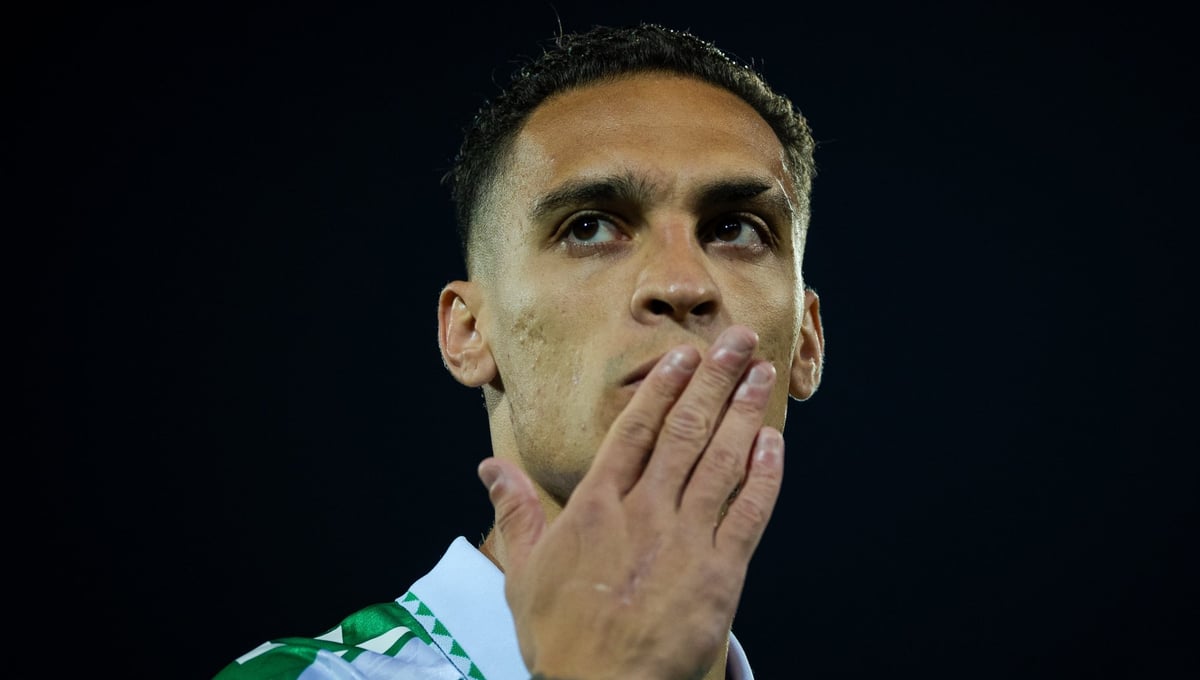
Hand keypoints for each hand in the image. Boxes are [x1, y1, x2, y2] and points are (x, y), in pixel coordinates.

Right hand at [477, 325, 784, 679]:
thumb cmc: (561, 636)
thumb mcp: (522, 570)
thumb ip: (515, 511)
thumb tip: (489, 467)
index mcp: (598, 506)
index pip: (636, 430)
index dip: (663, 387)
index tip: (683, 355)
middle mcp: (644, 511)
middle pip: (685, 430)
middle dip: (714, 380)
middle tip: (737, 341)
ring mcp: (685, 539)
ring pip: (720, 460)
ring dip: (743, 412)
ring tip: (760, 373)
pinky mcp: (720, 573)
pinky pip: (749, 513)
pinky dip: (764, 476)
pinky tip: (774, 442)